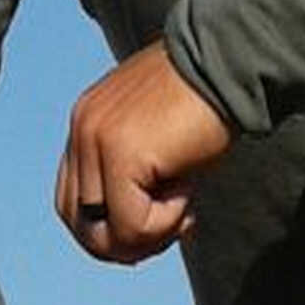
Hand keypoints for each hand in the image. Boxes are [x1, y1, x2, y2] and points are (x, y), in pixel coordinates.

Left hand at [55, 42, 230, 265]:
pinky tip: (189, 195)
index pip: (72, 201)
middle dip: (125, 242)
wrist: (232, 62)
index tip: (156, 224)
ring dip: (149, 233)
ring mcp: (96, 140)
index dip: (110, 228)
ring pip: (103, 231)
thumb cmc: (207, 102)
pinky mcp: (121, 153)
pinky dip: (164, 223)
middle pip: (78, 222)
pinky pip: (132, 223)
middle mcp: (82, 129)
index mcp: (87, 123)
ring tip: (183, 206)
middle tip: (172, 228)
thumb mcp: (157, 141)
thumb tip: (131, 241)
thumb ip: (134, 177)